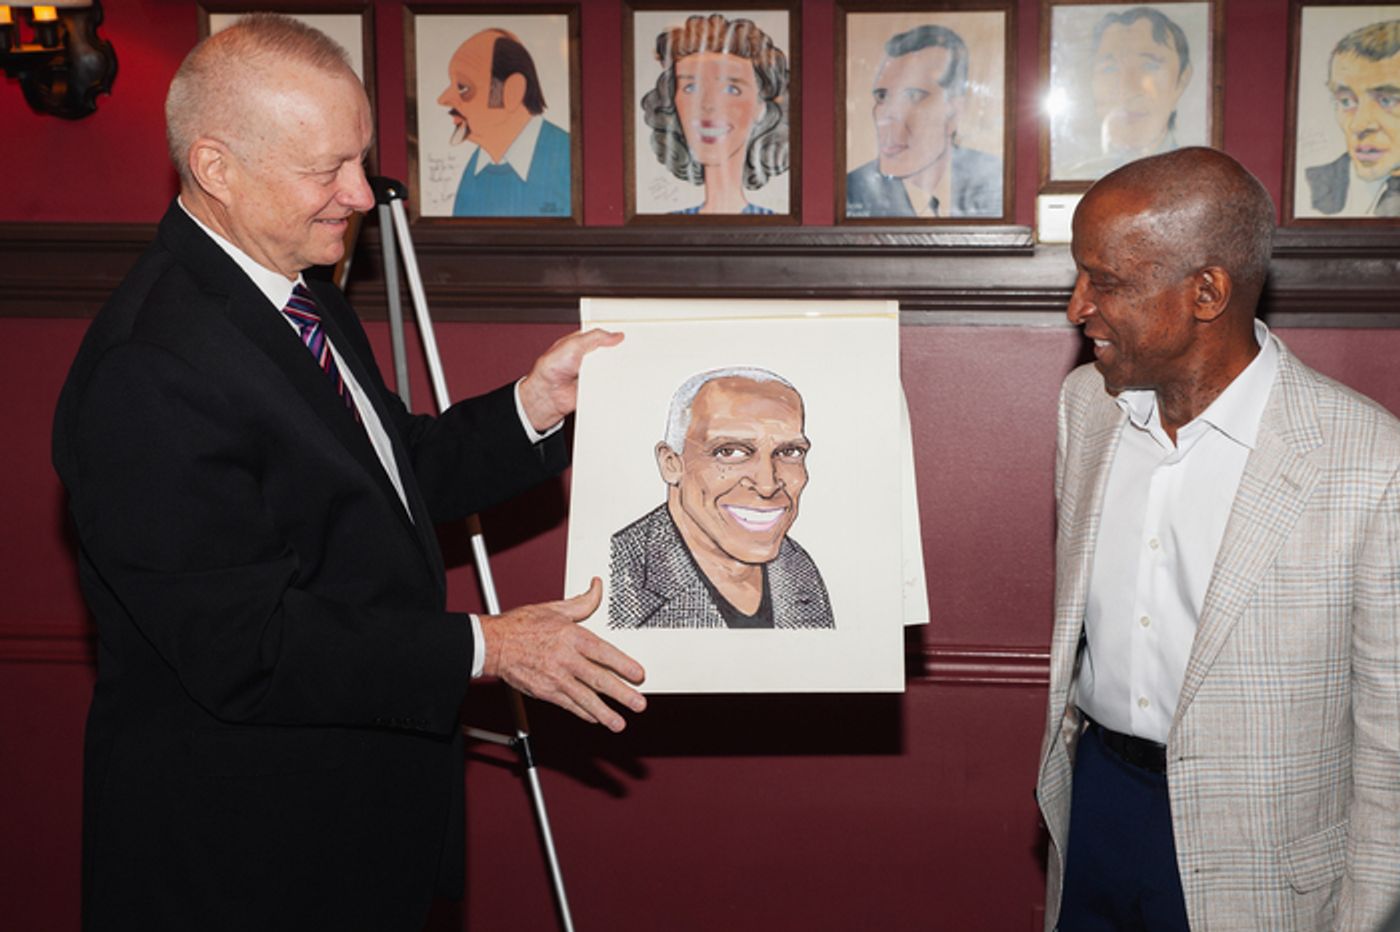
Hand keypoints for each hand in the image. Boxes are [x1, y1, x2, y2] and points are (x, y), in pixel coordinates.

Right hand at [479, 578, 645, 731]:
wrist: (493, 644)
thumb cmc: (521, 625)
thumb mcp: (554, 608)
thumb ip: (582, 603)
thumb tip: (597, 588)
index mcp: (570, 636)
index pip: (603, 652)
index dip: (623, 664)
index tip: (638, 674)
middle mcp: (565, 659)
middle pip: (598, 679)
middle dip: (621, 694)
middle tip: (638, 704)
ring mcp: (555, 677)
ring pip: (584, 698)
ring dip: (604, 712)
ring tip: (619, 723)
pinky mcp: (545, 691)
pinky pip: (568, 704)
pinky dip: (583, 713)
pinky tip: (595, 718)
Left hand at [517, 328, 623, 432]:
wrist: (548, 394)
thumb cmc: (551, 368)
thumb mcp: (574, 344)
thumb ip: (595, 337)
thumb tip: (615, 336)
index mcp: (581, 344)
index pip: (602, 337)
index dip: (613, 337)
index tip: (626, 338)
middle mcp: (586, 358)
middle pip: (608, 354)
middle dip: (616, 354)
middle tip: (626, 353)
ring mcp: (590, 373)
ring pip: (610, 369)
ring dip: (614, 369)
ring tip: (620, 367)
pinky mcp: (594, 387)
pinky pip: (608, 384)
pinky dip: (612, 383)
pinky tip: (614, 380)